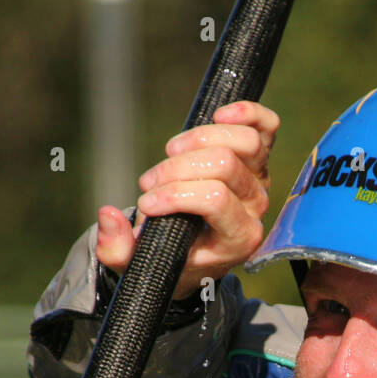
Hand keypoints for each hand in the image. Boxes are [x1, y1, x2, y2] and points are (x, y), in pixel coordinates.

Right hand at [95, 100, 279, 301]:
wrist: (196, 252)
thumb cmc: (169, 255)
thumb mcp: (136, 263)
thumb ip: (117, 249)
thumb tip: (109, 214)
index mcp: (237, 239)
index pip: (215, 199)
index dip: (175, 193)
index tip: (146, 203)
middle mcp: (255, 209)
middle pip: (225, 165)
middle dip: (177, 169)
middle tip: (149, 182)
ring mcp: (260, 181)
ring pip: (247, 142)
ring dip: (200, 139)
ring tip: (171, 152)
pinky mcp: (259, 159)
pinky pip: (267, 127)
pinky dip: (246, 113)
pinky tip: (217, 115)